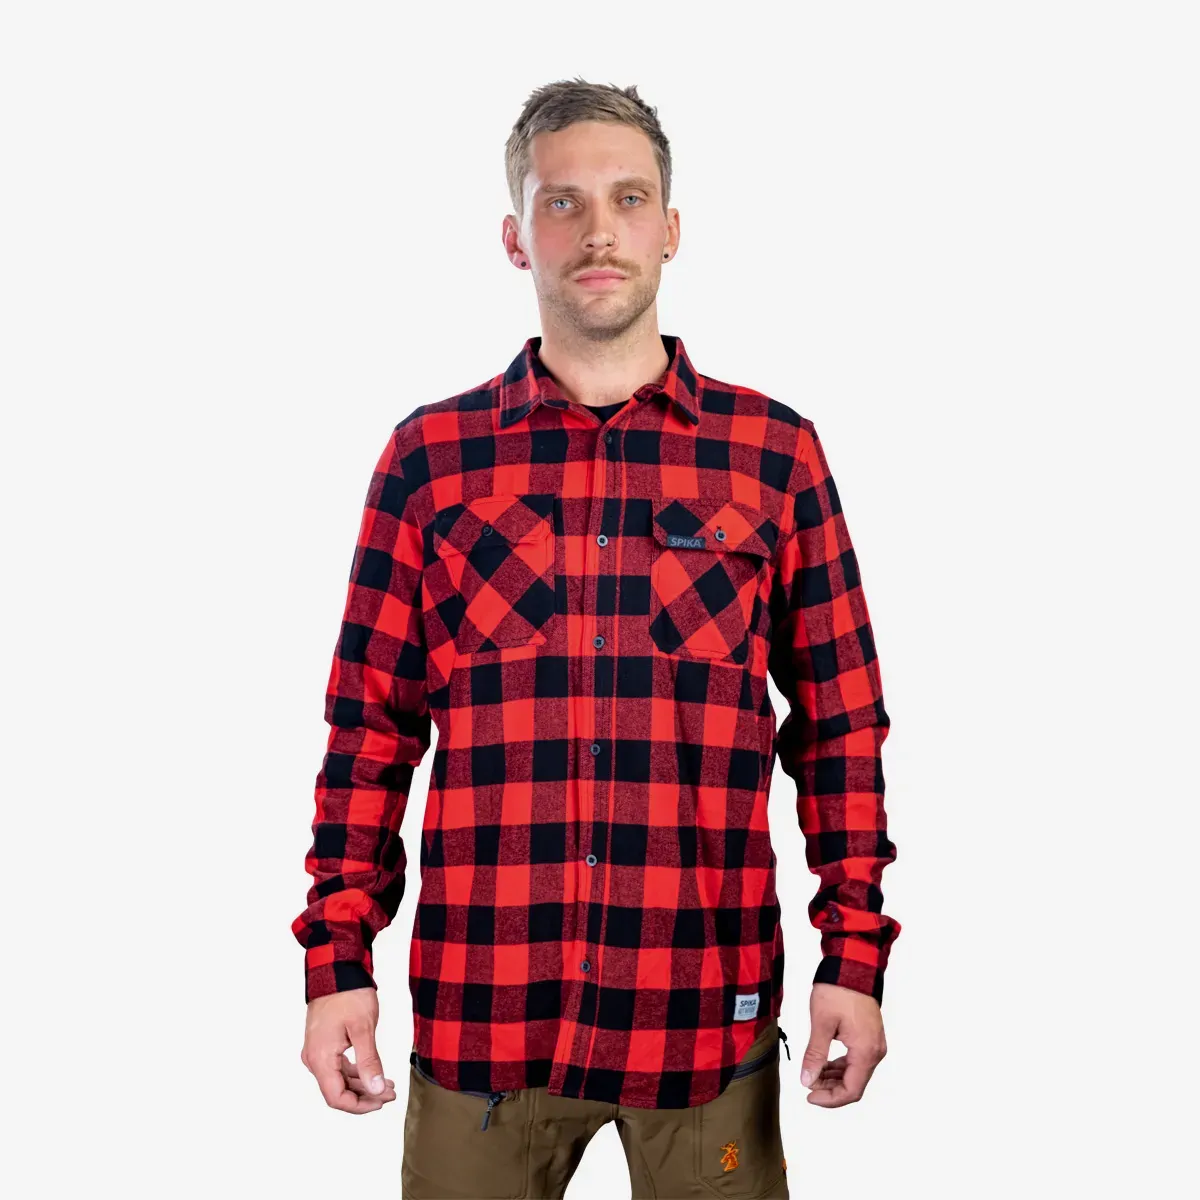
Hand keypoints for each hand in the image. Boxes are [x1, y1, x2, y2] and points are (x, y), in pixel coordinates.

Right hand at [301, 986, 397, 1113]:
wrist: (336, 970)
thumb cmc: (348, 995)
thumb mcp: (363, 1028)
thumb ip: (369, 1061)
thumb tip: (376, 1090)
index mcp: (320, 1058)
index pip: (336, 1097)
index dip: (360, 1106)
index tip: (382, 1101)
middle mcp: (314, 1059)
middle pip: (337, 1091)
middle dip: (365, 1096)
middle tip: (391, 1093)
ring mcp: (317, 1052)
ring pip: (339, 1080)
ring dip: (362, 1085)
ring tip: (387, 1085)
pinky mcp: (323, 1044)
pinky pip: (337, 1067)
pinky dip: (356, 1073)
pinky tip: (373, 1073)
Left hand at [799, 983, 887, 1107]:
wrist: (852, 965)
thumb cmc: (838, 990)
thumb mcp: (822, 1023)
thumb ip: (815, 1054)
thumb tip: (807, 1079)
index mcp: (866, 1052)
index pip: (851, 1091)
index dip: (830, 1099)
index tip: (809, 1096)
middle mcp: (875, 1051)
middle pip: (854, 1085)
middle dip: (830, 1089)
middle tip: (807, 1084)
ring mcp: (874, 1044)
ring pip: (855, 1074)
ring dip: (834, 1078)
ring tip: (812, 1074)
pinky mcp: (869, 1037)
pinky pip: (856, 1060)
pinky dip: (840, 1066)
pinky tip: (823, 1063)